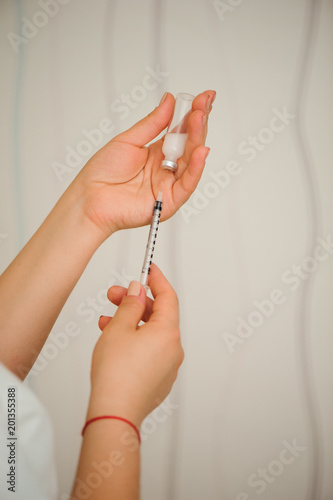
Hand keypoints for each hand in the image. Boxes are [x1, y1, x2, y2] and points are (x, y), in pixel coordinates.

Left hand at [75, 90, 214, 236]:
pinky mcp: (170, 201)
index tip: (202, 97)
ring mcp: (169, 184)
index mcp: (157, 152)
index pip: (181, 131)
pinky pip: (187, 184)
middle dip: (197, 123)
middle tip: (202, 103)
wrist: (89, 199)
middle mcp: (166, 168)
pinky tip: (200, 151)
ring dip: (197, 139)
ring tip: (199, 119)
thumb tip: (169, 101)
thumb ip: (152, 124)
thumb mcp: (128, 141)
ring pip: (191, 162)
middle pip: (189, 144)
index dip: (192, 114)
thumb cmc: (102, 173)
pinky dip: (196, 168)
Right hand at [87, 264, 183, 427]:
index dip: (157, 280)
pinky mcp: (159, 379)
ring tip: (106, 321)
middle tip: (114, 295)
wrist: (114, 413)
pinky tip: (114, 342)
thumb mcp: (119, 328)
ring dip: (131, 323)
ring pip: (151, 334)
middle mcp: (174, 348)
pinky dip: (135, 341)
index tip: (149, 268)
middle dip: (135, 302)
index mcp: (168, 332)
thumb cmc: (116, 373)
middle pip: (158, 315)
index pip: (168, 296)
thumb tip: (138, 290)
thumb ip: (130, 304)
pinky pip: (149, 351)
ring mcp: (168, 366)